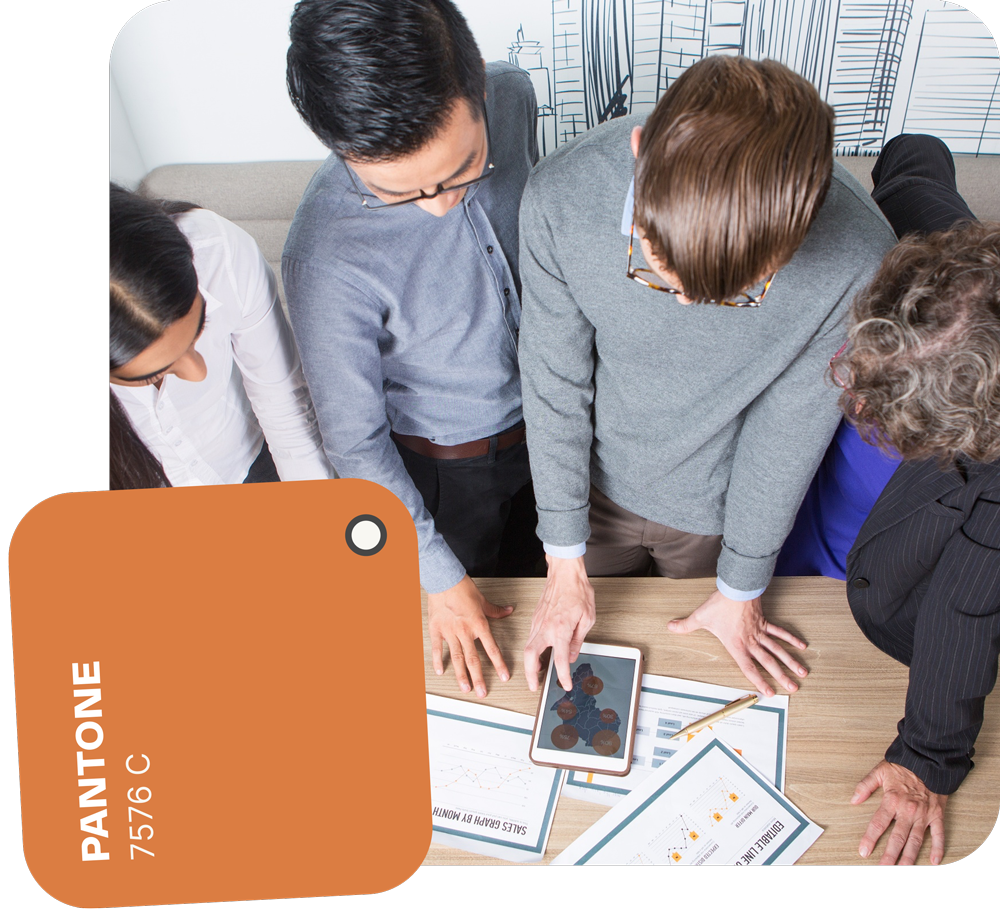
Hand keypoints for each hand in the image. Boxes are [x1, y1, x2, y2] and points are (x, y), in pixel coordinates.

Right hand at [427, 575, 511, 697]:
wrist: (444, 579)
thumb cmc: (463, 588)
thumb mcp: (483, 600)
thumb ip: (495, 610)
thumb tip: (509, 610)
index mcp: (478, 624)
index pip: (491, 648)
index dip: (498, 664)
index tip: (503, 677)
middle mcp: (465, 630)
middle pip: (473, 659)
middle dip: (479, 677)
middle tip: (482, 692)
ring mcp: (450, 631)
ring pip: (456, 657)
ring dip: (461, 674)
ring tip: (465, 688)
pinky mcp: (437, 629)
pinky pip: (438, 648)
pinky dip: (438, 660)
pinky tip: (441, 671)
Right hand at [524, 555, 595, 691]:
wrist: (565, 572)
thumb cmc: (578, 591)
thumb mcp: (588, 618)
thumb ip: (578, 640)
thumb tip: (572, 655)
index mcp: (560, 629)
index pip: (560, 660)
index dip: (563, 676)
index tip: (565, 684)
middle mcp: (545, 627)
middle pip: (530, 656)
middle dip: (530, 674)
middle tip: (534, 686)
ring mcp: (537, 622)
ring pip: (528, 647)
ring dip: (530, 663)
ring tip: (537, 672)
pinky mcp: (535, 618)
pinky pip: (531, 637)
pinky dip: (532, 649)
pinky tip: (540, 652)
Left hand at [667, 590, 806, 696]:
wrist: (736, 588)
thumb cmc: (720, 604)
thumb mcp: (700, 617)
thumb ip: (685, 626)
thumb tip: (669, 627)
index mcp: (737, 645)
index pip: (749, 668)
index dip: (759, 681)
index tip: (770, 693)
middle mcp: (751, 642)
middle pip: (769, 663)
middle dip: (781, 677)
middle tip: (793, 689)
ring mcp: (760, 632)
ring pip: (778, 650)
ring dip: (791, 662)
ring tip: (802, 673)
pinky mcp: (765, 622)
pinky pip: (780, 632)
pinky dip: (791, 639)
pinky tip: (802, 646)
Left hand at [851, 760, 947, 864]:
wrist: (928, 760)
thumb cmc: (904, 765)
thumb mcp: (879, 771)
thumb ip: (865, 786)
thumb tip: (853, 799)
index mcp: (892, 800)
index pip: (878, 824)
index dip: (870, 839)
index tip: (864, 851)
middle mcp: (908, 810)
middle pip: (897, 838)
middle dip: (890, 856)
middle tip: (883, 867)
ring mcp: (924, 815)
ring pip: (916, 841)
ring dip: (909, 858)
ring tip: (903, 869)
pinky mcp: (937, 815)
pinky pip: (939, 835)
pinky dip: (938, 848)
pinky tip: (934, 861)